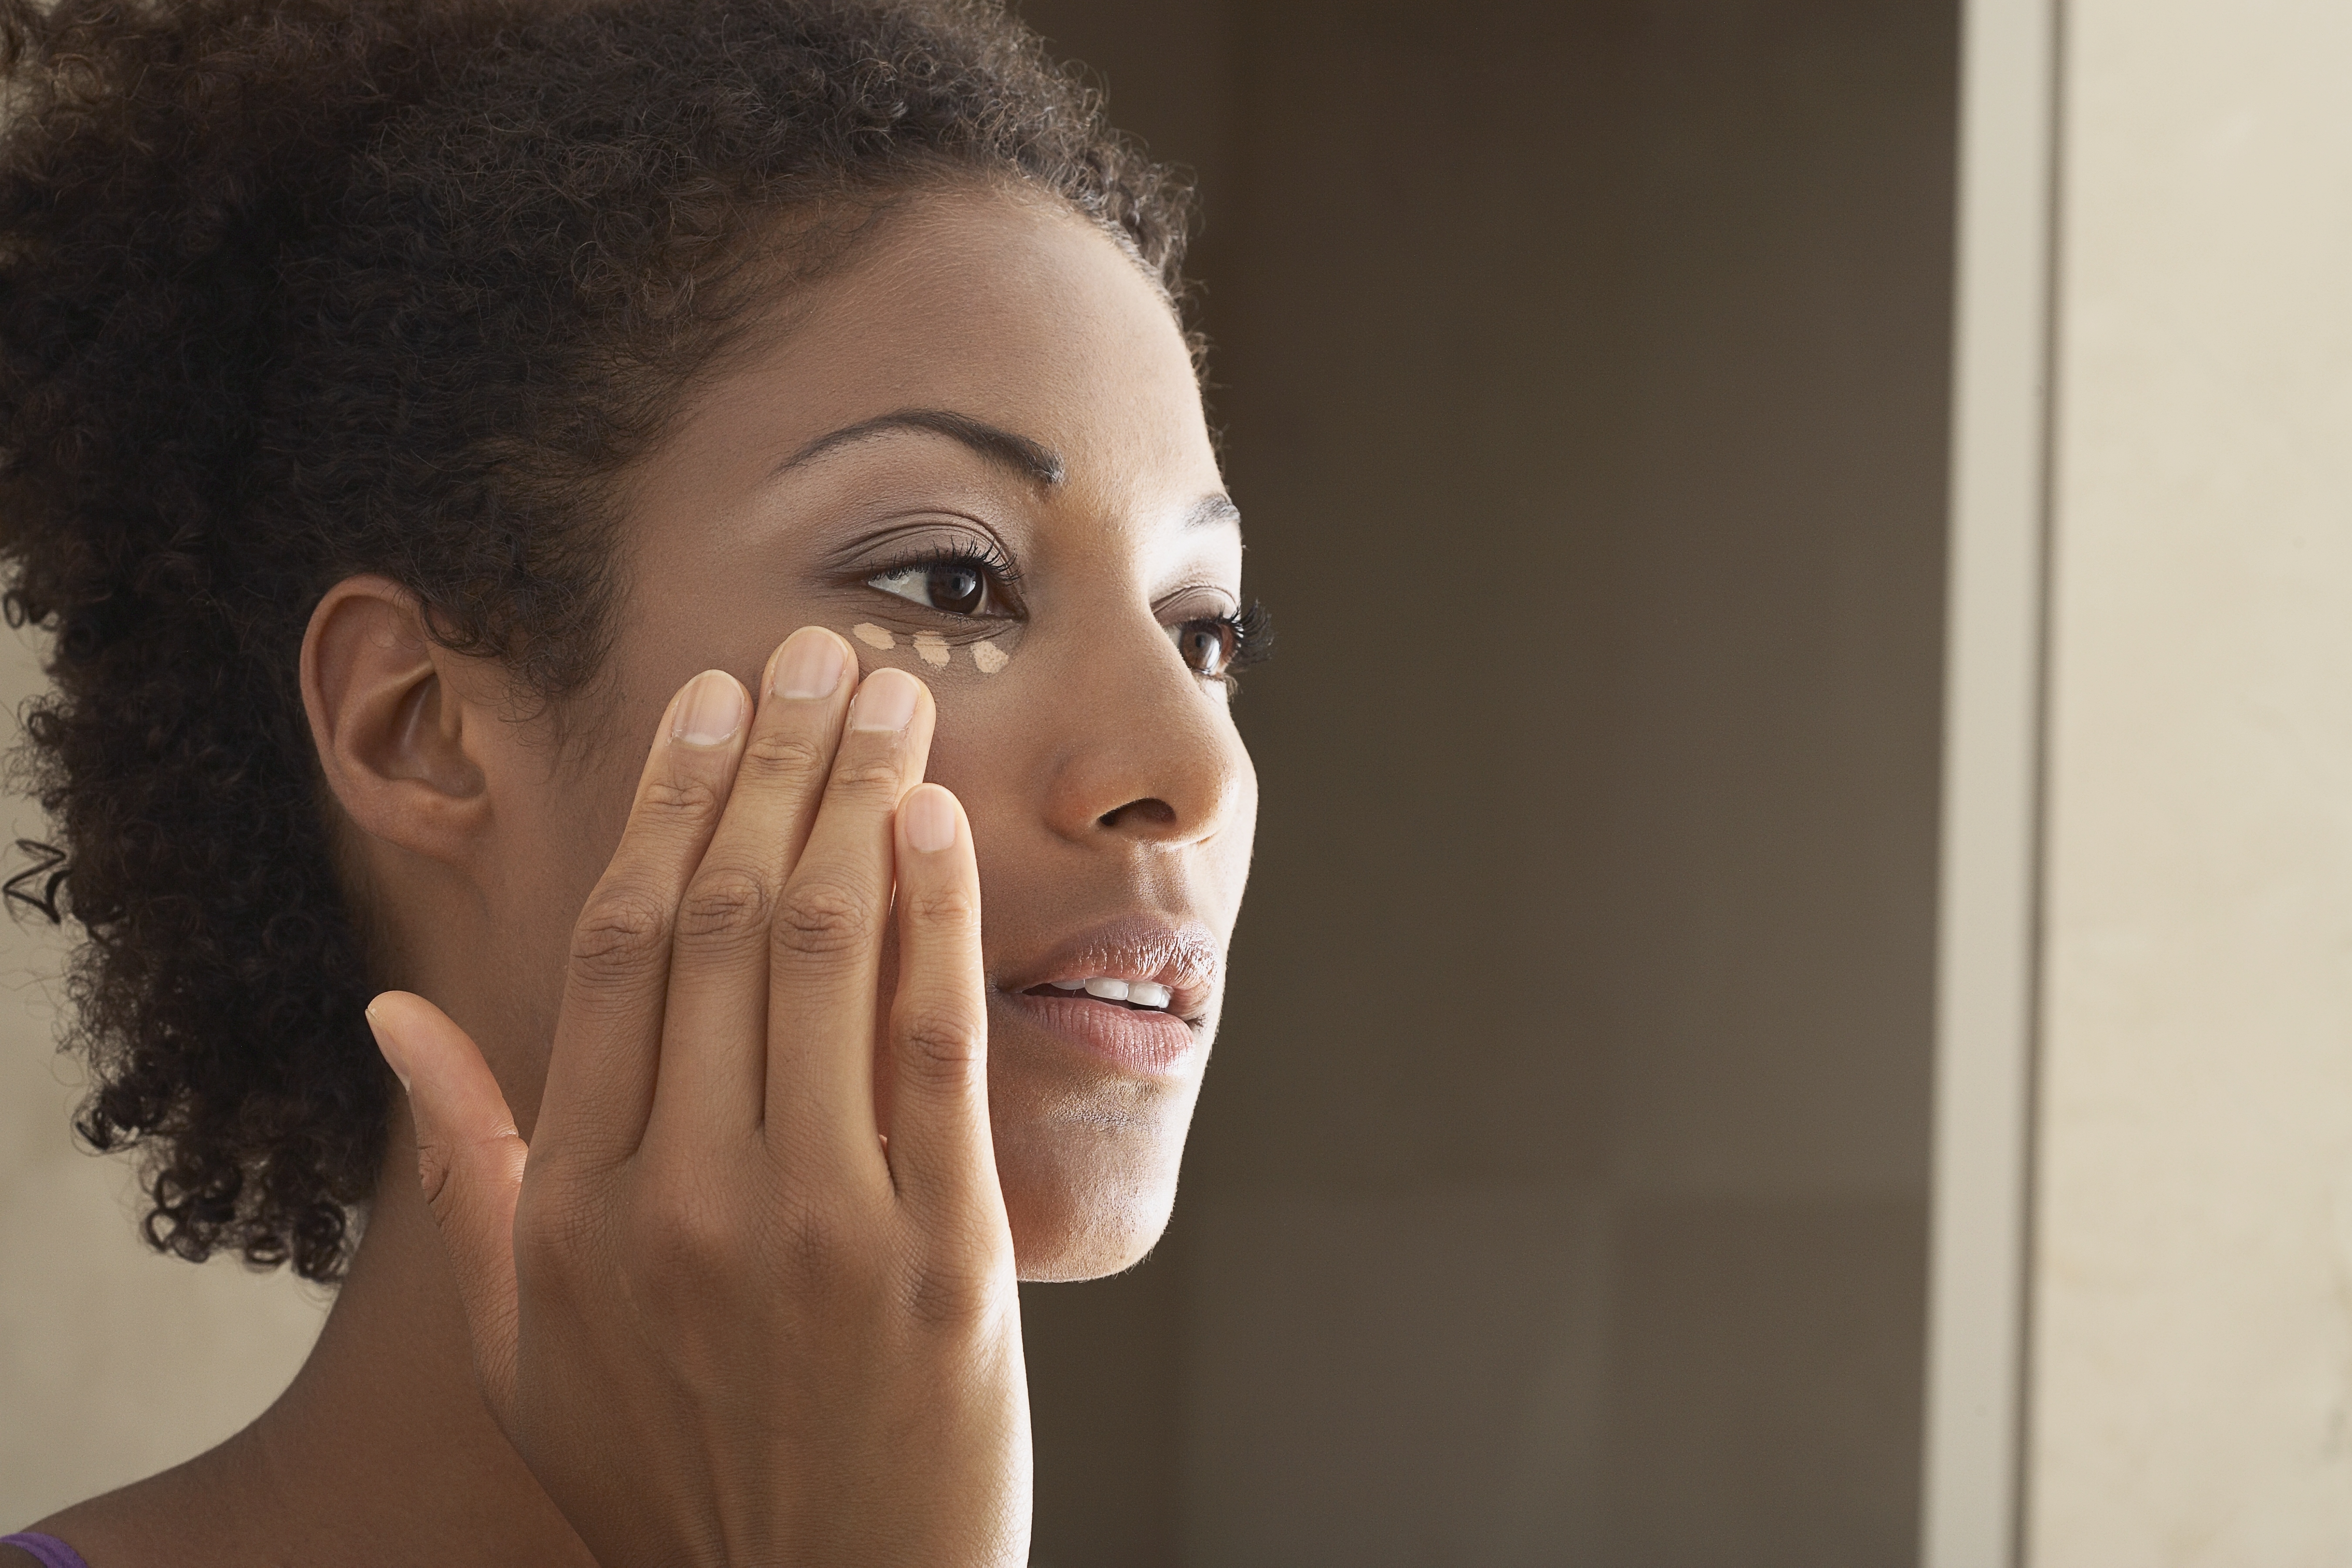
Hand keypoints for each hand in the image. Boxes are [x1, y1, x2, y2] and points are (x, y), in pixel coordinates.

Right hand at [365, 626, 1028, 1566]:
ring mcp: (820, 1227)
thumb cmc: (668, 1467)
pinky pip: (933, 1052)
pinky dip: (935, 923)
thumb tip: (395, 1016)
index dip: (667, 804)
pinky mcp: (942, 1259)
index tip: (705, 701)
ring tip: (891, 695)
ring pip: (829, 959)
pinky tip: (936, 822)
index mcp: (579, 1206)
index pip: (624, 950)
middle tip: (816, 652)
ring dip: (858, 804)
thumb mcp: (523, 1343)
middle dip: (773, 766)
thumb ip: (465, 1170)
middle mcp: (688, 1200)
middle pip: (727, 924)